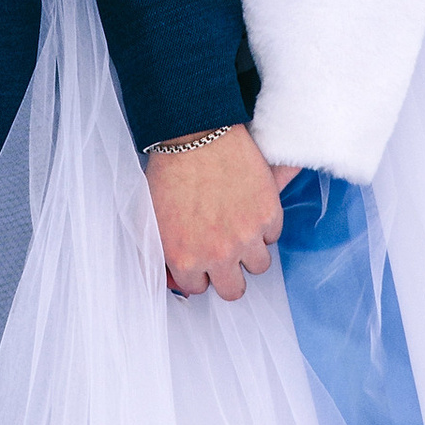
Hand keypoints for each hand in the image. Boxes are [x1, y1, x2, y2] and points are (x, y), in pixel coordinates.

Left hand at [146, 124, 288, 300]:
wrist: (195, 133)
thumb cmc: (169, 171)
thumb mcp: (152, 220)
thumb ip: (163, 254)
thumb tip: (173, 279)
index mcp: (184, 258)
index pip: (198, 288)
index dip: (200, 270)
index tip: (202, 258)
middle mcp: (217, 254)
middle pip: (233, 290)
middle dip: (228, 273)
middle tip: (225, 252)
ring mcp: (246, 237)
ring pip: (258, 266)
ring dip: (250, 251)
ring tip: (240, 228)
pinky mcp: (268, 215)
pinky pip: (273, 235)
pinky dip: (265, 225)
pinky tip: (250, 206)